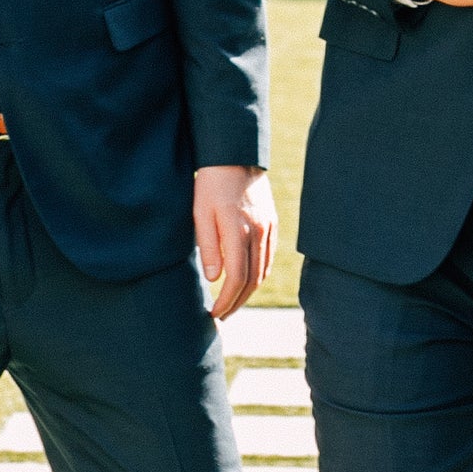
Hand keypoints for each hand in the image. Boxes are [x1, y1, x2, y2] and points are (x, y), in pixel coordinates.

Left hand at [194, 166, 277, 321]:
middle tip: (222, 316)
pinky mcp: (272, 224)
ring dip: (249, 292)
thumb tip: (215, 279)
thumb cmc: (210, 184)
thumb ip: (209, 246)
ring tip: (233, 303)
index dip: (226, 300)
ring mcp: (268, 228)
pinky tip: (248, 282)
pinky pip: (268, 257)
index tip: (214, 313)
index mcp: (238, 231)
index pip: (237, 278)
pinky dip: (259, 275)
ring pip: (263, 271)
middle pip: (252, 280)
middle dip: (237, 302)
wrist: (235, 156)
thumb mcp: (200, 213)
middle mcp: (258, 232)